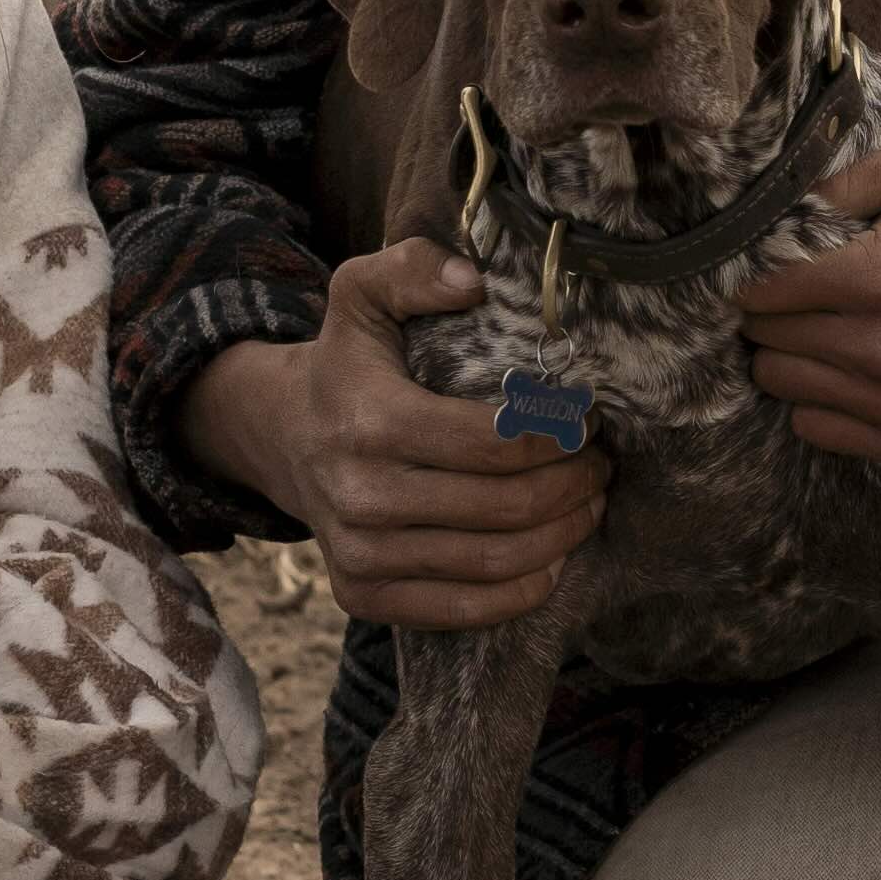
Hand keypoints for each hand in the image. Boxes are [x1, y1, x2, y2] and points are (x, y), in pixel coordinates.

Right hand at [195, 251, 604, 629]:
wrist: (280, 435)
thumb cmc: (346, 363)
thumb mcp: (362, 293)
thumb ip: (414, 269)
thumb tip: (474, 282)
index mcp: (371, 422)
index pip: (497, 443)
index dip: (558, 435)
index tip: (587, 419)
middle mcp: (361, 497)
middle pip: (507, 506)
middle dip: (573, 485)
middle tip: (600, 464)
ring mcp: (359, 555)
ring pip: (495, 561)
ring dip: (562, 535)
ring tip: (588, 503)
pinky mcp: (362, 596)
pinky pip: (465, 610)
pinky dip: (524, 589)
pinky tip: (553, 556)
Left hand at [737, 151, 880, 472]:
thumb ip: (843, 183)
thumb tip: (775, 210)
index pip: (763, 294)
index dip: (756, 277)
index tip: (771, 270)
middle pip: (767, 342)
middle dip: (772, 317)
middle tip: (803, 300)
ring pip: (784, 388)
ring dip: (791, 359)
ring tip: (825, 333)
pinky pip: (819, 433)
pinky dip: (819, 404)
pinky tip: (845, 374)